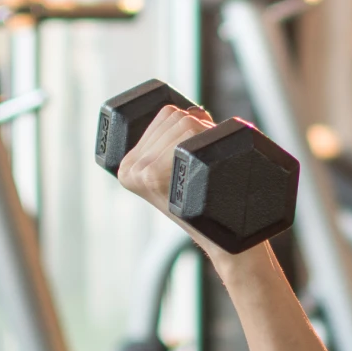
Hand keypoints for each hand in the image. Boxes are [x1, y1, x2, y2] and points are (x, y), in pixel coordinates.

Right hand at [114, 103, 234, 263]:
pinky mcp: (155, 176)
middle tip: (208, 159)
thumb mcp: (181, 173)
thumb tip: (190, 109)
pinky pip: (189, 137)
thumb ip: (175, 142)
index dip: (192, 123)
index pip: (165, 113)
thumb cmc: (208, 207)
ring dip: (208, 135)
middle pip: (175, 115)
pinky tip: (207, 167)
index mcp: (127, 165)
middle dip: (200, 128)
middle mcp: (129, 168)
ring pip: (185, 122)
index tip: (199, 150)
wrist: (223, 241)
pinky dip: (206, 142)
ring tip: (210, 164)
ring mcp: (140, 173)